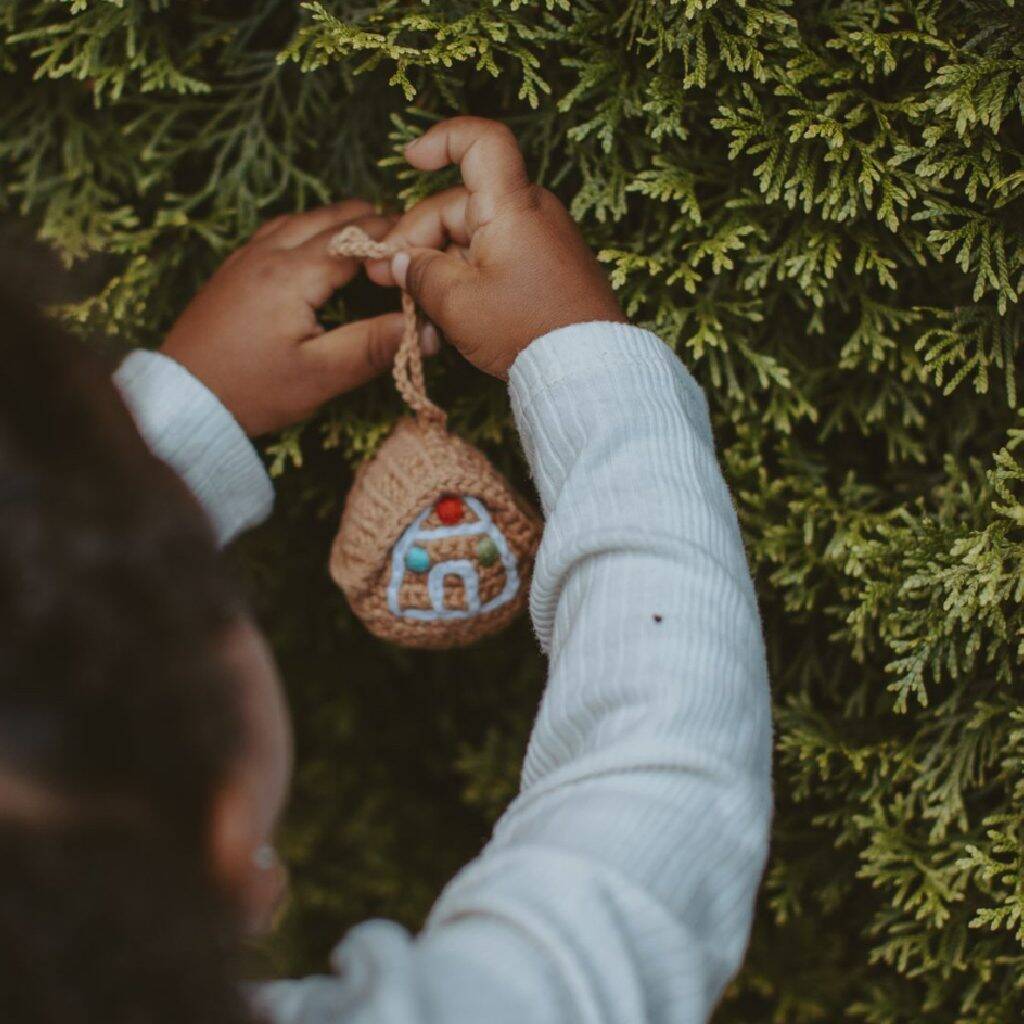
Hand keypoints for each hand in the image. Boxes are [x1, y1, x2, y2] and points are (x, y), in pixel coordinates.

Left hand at [163, 201, 405, 435]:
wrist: (182, 400)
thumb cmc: (251, 391)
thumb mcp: (321, 375)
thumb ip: (375, 346)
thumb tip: (426, 330)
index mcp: (293, 273)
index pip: (359, 238)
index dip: (396, 242)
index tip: (426, 252)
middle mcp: (269, 253)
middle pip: (333, 216)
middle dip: (374, 224)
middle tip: (407, 245)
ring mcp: (247, 257)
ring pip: (304, 218)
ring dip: (340, 222)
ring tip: (372, 240)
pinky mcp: (234, 269)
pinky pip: (279, 230)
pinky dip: (309, 229)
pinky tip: (319, 248)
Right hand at [365, 116, 623, 378]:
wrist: (588, 369)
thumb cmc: (526, 330)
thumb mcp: (458, 304)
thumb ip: (420, 274)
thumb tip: (402, 262)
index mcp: (511, 205)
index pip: (480, 142)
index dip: (442, 140)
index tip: (410, 159)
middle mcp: (531, 213)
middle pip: (460, 205)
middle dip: (416, 238)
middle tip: (383, 277)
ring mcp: (543, 241)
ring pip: (474, 238)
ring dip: (439, 266)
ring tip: (413, 306)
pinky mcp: (549, 270)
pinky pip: (498, 259)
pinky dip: (468, 277)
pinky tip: (446, 313)